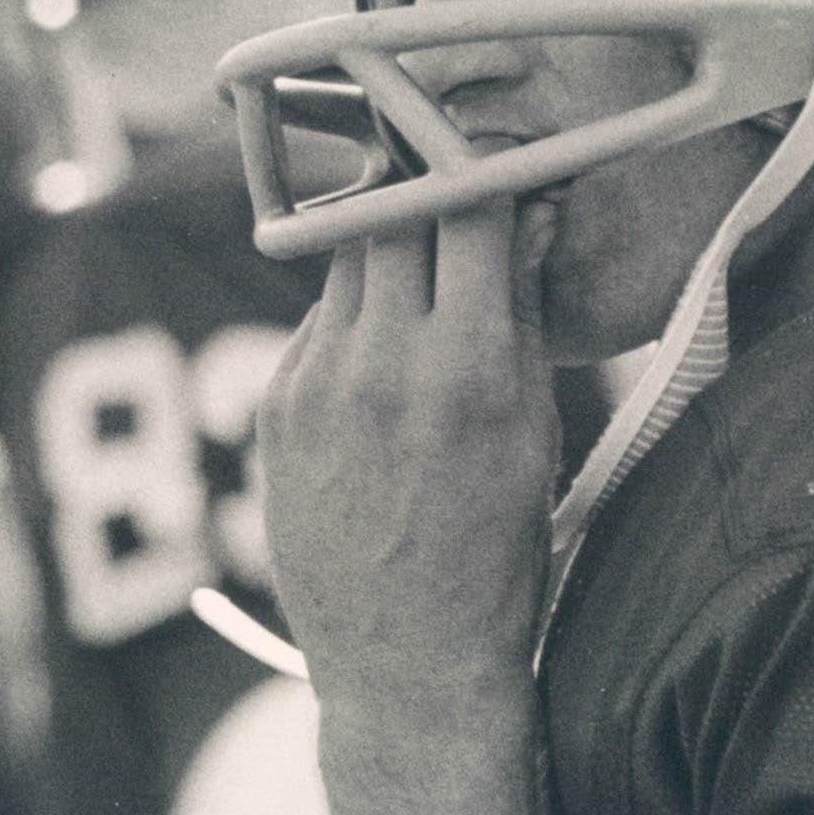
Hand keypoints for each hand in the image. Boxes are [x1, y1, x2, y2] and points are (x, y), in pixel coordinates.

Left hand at [257, 202, 562, 739]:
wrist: (406, 663)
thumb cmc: (498, 556)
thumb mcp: (538, 433)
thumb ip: (525, 312)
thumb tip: (532, 211)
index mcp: (468, 368)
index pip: (466, 204)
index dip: (484, 164)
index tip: (502, 151)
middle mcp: (383, 364)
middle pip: (394, 210)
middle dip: (427, 183)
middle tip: (454, 172)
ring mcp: (316, 383)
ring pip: (348, 256)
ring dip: (389, 244)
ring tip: (424, 263)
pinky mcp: (275, 406)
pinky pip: (318, 320)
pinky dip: (356, 313)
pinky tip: (386, 352)